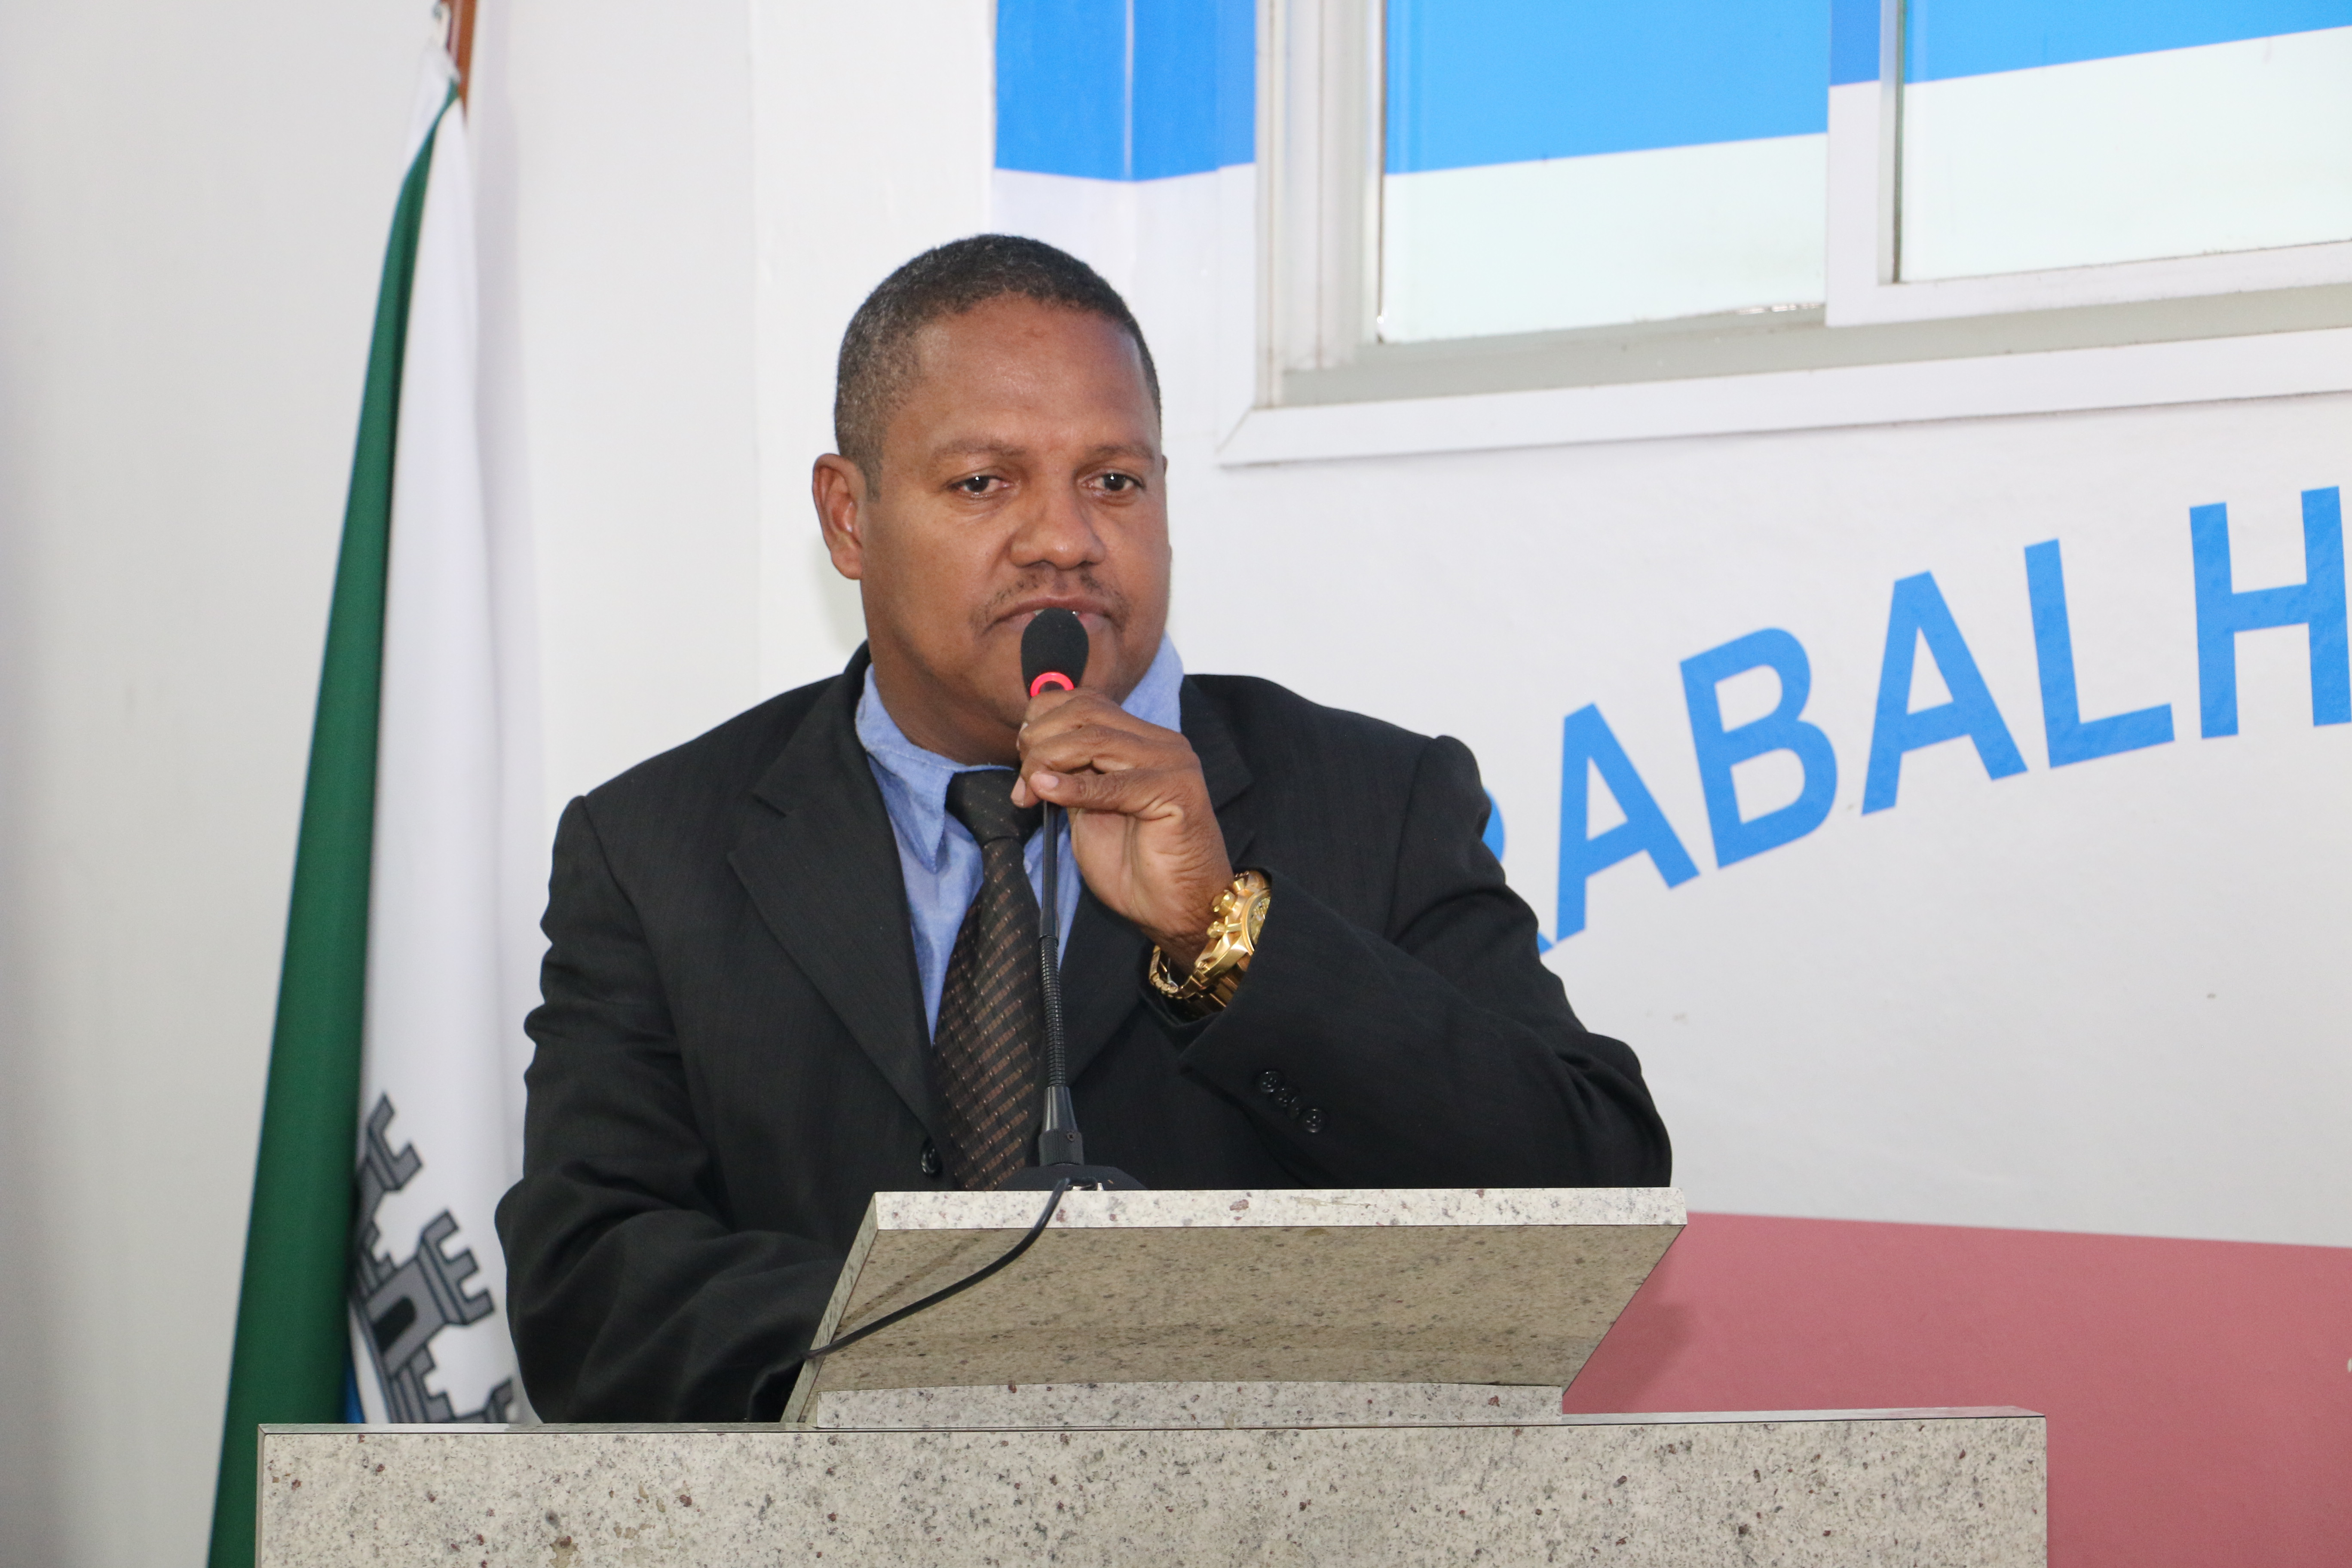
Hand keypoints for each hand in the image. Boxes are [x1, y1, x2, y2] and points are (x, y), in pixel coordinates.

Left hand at [1011, 689, 1231, 967]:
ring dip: (1049, 761)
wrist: (1178, 910)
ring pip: (1094, 737)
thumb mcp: (1089, 811)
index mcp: (1141, 740)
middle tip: (1024, 781)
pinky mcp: (1178, 792)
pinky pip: (1113, 784)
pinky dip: (1072, 787)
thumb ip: (1069, 777)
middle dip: (1040, 739)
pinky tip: (1045, 793)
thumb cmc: (1135, 867)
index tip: (1022, 759)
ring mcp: (1172, 763)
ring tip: (1032, 793)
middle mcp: (1160, 743)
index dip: (1042, 720)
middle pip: (1085, 711)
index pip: (1085, 701)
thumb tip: (1033, 756)